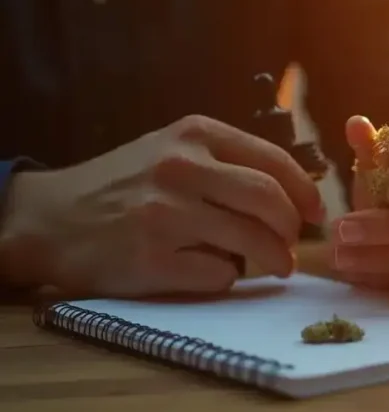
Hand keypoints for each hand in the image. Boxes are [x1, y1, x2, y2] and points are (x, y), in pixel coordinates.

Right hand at [0, 115, 322, 295]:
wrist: (50, 218)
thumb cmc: (125, 185)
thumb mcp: (173, 149)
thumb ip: (228, 161)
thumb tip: (298, 190)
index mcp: (194, 134)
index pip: (274, 161)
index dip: (305, 192)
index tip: (315, 213)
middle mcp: (181, 168)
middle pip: (270, 200)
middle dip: (293, 228)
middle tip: (293, 244)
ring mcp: (165, 214)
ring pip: (253, 241)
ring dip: (275, 259)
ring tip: (276, 266)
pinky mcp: (152, 259)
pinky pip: (219, 274)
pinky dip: (230, 278)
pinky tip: (219, 272)